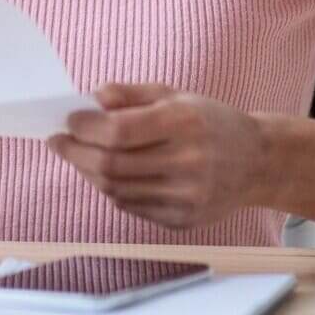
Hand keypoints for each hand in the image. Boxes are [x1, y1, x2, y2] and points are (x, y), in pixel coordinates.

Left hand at [46, 83, 269, 230]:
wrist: (256, 161)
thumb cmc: (208, 121)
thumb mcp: (174, 95)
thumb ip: (130, 94)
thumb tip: (91, 98)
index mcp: (184, 123)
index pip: (118, 131)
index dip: (85, 127)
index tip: (67, 121)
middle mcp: (188, 162)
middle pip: (111, 165)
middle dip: (76, 153)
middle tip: (59, 141)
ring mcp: (187, 196)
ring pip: (116, 190)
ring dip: (89, 172)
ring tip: (80, 156)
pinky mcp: (184, 220)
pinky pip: (131, 207)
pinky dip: (111, 190)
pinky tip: (107, 174)